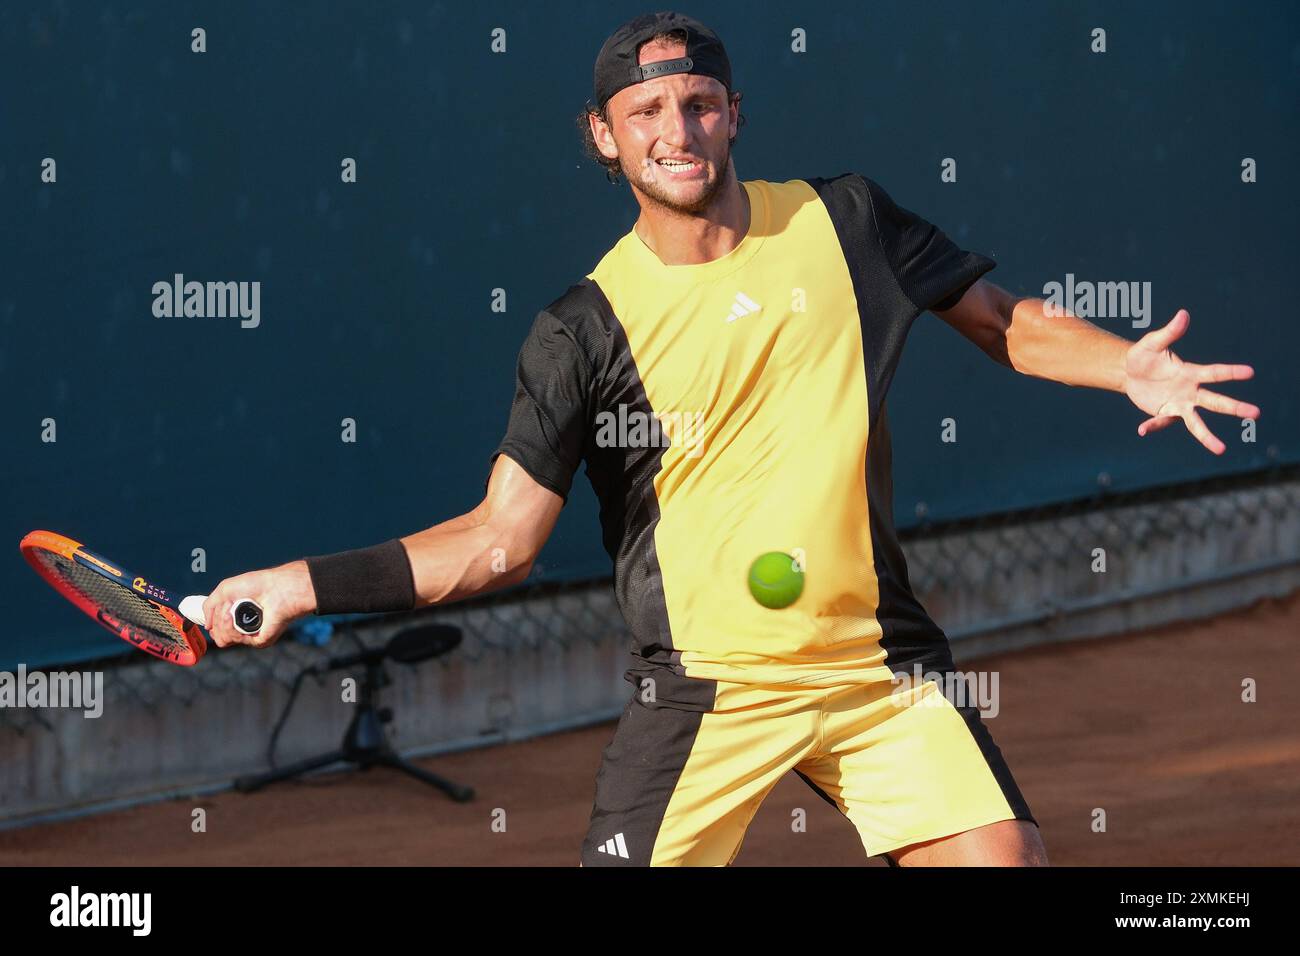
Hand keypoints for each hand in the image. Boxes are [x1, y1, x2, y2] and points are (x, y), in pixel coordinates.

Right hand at [201, 560, 315, 648]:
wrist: (274, 587)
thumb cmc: (255, 585)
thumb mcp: (224, 590)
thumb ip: (209, 606)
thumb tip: (206, 626)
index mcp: (238, 620)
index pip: (217, 631)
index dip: (213, 621)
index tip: (221, 606)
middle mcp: (244, 630)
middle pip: (218, 637)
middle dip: (217, 620)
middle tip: (229, 604)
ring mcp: (252, 636)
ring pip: (223, 640)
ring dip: (222, 622)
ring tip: (232, 608)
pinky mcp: (260, 640)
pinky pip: (236, 640)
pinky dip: (231, 626)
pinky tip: (235, 615)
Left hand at [1123, 309, 1259, 454]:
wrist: (1128, 373)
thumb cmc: (1144, 355)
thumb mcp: (1152, 343)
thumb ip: (1169, 332)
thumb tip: (1183, 314)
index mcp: (1191, 372)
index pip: (1214, 373)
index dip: (1231, 372)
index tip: (1250, 372)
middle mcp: (1190, 391)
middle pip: (1215, 401)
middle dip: (1234, 407)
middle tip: (1256, 413)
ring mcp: (1178, 405)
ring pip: (1196, 423)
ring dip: (1207, 436)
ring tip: (1220, 449)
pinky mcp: (1164, 413)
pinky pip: (1161, 422)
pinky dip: (1152, 426)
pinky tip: (1141, 429)